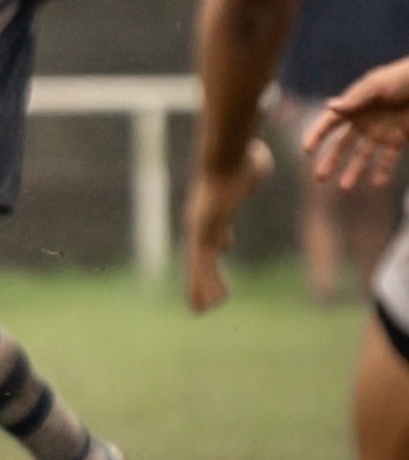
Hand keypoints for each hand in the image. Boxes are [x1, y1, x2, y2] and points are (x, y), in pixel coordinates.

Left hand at [184, 137, 274, 311]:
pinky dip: (201, 287)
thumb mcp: (254, 160)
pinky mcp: (201, 237)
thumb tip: (261, 150)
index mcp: (218, 207)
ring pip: (199, 266)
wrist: (226, 156)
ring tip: (202, 309)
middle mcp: (204, 221)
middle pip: (203, 250)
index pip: (218, 227)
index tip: (225, 246)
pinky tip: (206, 304)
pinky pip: (201, 268)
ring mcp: (200, 230)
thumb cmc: (243, 155)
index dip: (221, 238)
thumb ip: (255, 161)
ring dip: (201, 287)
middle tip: (207, 288)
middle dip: (205, 270)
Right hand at [304, 57, 408, 189]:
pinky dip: (383, 171)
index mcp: (353, 106)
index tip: (307, 150)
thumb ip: (354, 99)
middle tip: (319, 178)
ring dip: (354, 172)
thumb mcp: (376, 86)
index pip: (329, 123)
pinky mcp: (398, 138)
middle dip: (330, 161)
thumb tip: (329, 106)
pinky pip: (388, 158)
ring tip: (344, 188)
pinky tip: (377, 184)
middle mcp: (363, 122)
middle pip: (342, 145)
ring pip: (363, 156)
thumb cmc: (400, 78)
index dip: (317, 136)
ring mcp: (380, 132)